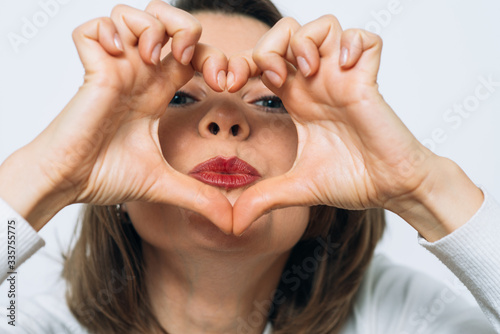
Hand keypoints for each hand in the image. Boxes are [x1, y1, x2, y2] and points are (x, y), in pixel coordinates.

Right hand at [0, 1, 232, 231]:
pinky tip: (121, 58)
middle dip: (186, 29)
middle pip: (166, 19)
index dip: (215, 58)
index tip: (226, 84)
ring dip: (151, 27)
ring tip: (153, 57)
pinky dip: (110, 32)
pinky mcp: (90, 68)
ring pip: (132, 13)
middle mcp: (139, 74)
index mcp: (158, 92)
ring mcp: (114, 68)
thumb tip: (232, 223)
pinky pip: (94, 27)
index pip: (193, 53)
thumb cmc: (106, 176)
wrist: (70, 183)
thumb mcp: (163, 184)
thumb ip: (199, 196)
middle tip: (190, 59)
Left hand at [231, 15, 448, 234]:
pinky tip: (345, 70)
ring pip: (324, 26)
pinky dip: (352, 43)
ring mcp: (344, 78)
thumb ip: (264, 198)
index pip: (264, 60)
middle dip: (270, 44)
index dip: (242, 64)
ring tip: (308, 72)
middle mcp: (318, 83)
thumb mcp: (298, 188)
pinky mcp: (370, 79)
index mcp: (298, 100)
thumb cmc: (352, 181)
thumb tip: (232, 224)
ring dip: (308, 41)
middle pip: (288, 31)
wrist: (389, 189)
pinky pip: (365, 38)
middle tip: (270, 75)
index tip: (230, 85)